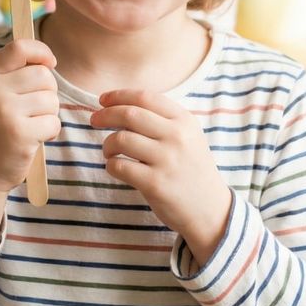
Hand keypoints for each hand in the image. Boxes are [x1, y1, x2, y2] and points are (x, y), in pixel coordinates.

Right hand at [0, 39, 60, 197]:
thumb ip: (16, 75)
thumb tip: (49, 60)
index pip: (19, 47)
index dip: (41, 51)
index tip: (49, 63)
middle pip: (44, 75)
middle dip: (49, 92)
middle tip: (34, 110)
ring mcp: (6, 112)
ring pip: (52, 100)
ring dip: (49, 114)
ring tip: (31, 126)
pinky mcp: (20, 133)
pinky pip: (53, 122)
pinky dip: (50, 132)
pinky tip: (34, 139)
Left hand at [90, 89, 232, 264]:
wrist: (210, 210)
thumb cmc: (191, 169)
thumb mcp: (188, 136)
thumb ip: (162, 119)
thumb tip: (121, 105)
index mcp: (184, 120)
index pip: (145, 97)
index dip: (119, 95)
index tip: (103, 100)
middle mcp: (177, 137)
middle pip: (130, 114)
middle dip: (105, 114)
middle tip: (94, 120)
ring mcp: (166, 160)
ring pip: (121, 139)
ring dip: (107, 144)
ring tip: (109, 151)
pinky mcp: (155, 184)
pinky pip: (120, 166)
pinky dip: (111, 165)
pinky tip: (115, 167)